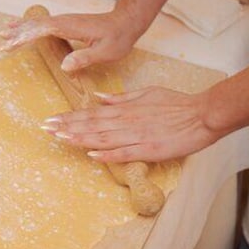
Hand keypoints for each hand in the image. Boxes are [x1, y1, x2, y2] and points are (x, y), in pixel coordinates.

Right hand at [0, 7, 146, 71]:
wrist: (126, 21)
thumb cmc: (118, 37)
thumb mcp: (106, 52)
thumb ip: (85, 58)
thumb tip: (64, 65)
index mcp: (69, 27)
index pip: (41, 30)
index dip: (24, 37)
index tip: (11, 44)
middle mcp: (63, 21)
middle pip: (34, 25)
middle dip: (16, 33)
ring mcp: (63, 21)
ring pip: (36, 23)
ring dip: (19, 29)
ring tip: (2, 34)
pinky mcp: (65, 24)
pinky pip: (42, 24)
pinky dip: (28, 27)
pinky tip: (21, 27)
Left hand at [41, 87, 225, 161]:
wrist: (203, 114)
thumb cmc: (176, 103)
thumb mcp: (146, 94)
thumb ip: (120, 98)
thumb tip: (98, 97)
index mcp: (125, 109)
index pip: (91, 113)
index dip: (69, 117)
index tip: (51, 119)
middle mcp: (127, 121)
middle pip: (92, 124)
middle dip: (67, 126)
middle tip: (46, 129)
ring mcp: (137, 136)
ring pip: (103, 137)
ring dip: (80, 138)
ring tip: (60, 138)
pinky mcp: (150, 149)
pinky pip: (124, 153)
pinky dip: (107, 154)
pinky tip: (91, 155)